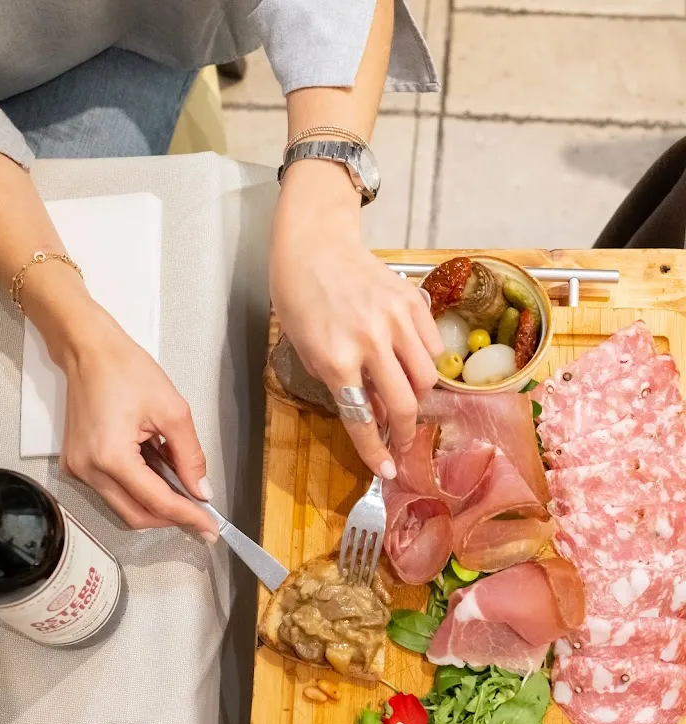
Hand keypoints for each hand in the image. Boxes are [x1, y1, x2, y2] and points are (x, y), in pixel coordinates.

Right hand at [54, 307, 216, 538]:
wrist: (89, 350)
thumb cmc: (124, 370)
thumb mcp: (172, 411)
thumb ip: (190, 457)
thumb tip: (200, 491)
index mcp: (111, 457)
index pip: (156, 502)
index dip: (187, 516)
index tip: (209, 528)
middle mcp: (88, 470)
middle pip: (136, 515)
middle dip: (170, 517)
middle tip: (199, 512)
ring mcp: (78, 469)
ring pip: (123, 506)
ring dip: (153, 502)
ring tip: (176, 478)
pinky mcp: (76, 464)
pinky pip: (110, 490)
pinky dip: (136, 488)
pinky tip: (153, 467)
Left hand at [270, 160, 442, 475]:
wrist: (313, 245)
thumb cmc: (300, 299)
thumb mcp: (306, 350)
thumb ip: (340, 384)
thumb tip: (372, 413)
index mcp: (334, 359)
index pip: (361, 419)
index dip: (376, 451)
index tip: (388, 470)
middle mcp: (369, 342)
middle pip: (404, 405)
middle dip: (405, 433)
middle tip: (402, 442)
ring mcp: (395, 320)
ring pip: (427, 378)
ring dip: (418, 397)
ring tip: (403, 397)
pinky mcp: (413, 302)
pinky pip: (433, 347)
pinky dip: (425, 362)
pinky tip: (408, 361)